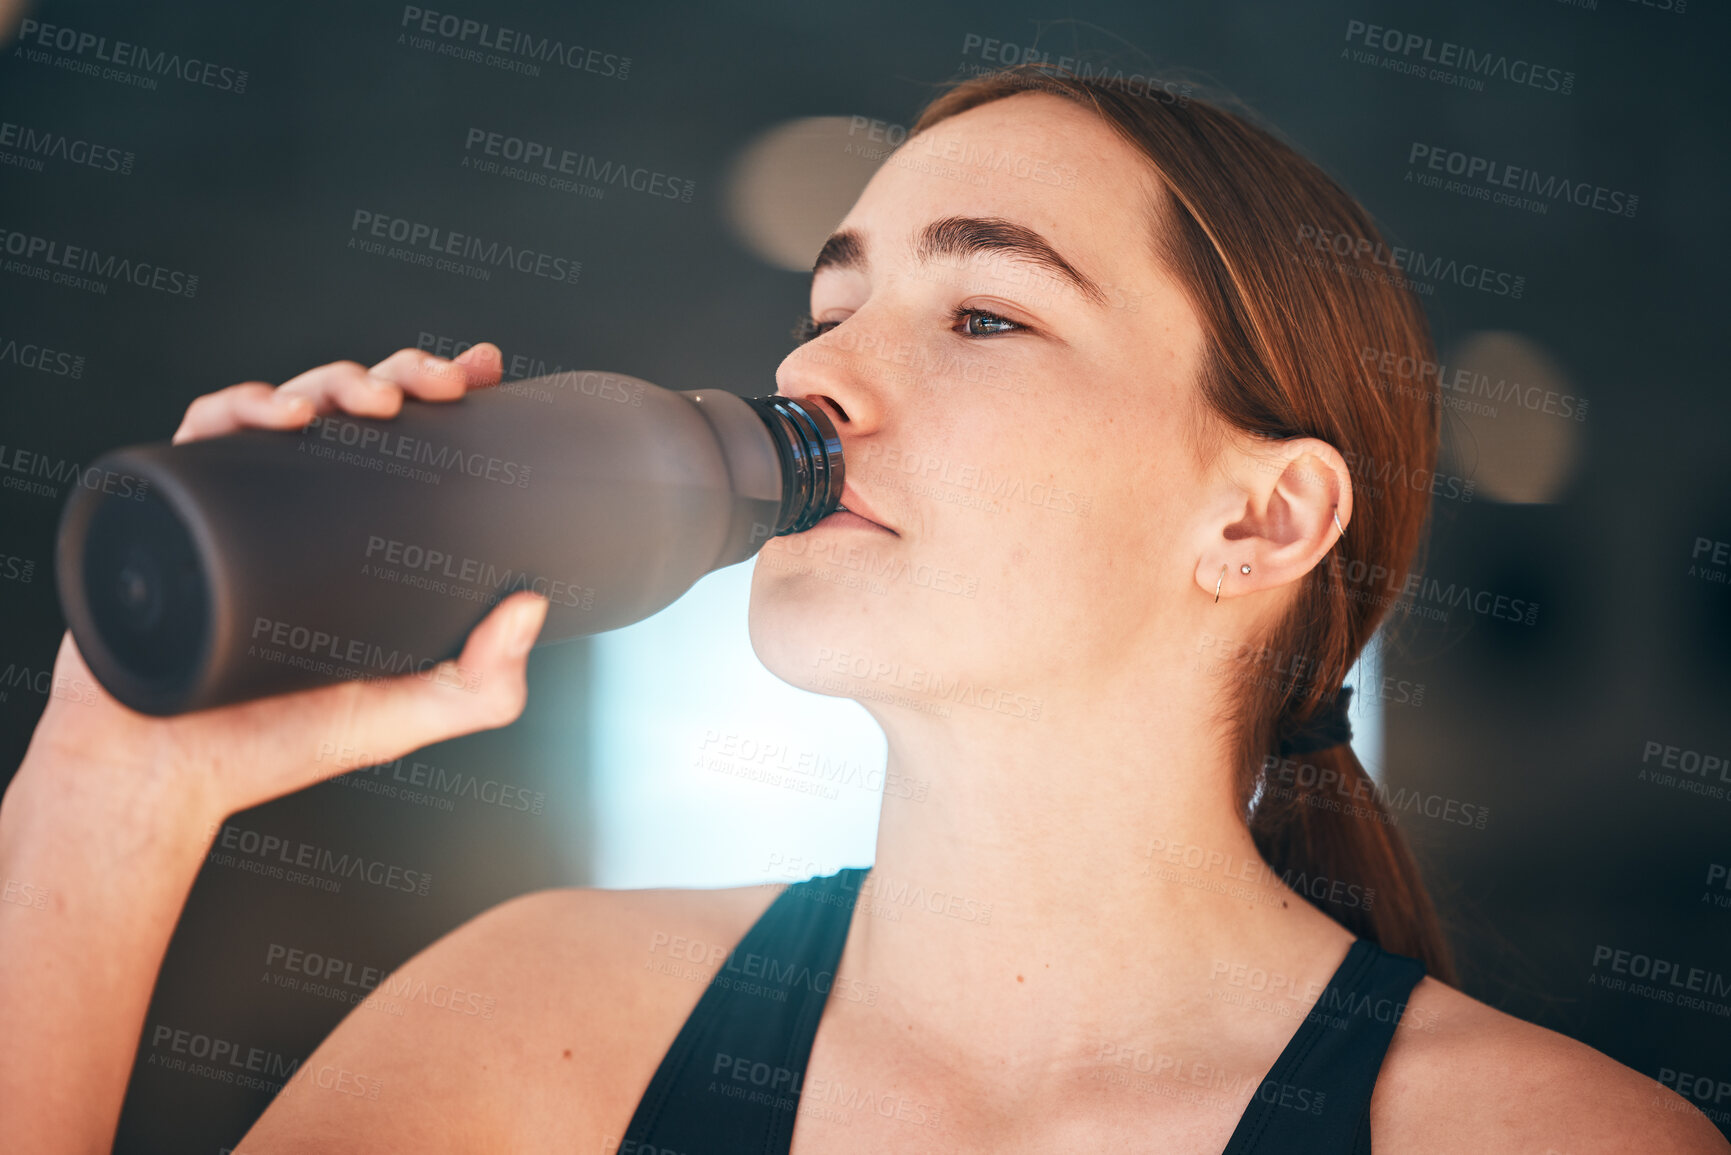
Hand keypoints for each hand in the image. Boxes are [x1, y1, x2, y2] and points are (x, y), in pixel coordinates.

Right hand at [26, 342, 548, 825]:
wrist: (164, 777)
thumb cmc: (276, 745)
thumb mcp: (406, 715)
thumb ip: (484, 685)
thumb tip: (532, 608)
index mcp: (356, 535)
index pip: (406, 442)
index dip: (441, 389)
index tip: (481, 370)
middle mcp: (298, 508)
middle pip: (352, 408)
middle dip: (400, 374)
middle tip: (439, 386)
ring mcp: (236, 504)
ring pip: (286, 405)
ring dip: (333, 380)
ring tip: (374, 399)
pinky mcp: (173, 510)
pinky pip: (200, 435)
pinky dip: (237, 407)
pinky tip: (278, 414)